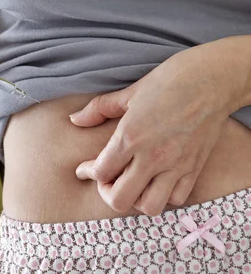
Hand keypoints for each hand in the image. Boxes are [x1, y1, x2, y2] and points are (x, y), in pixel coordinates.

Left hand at [69, 43, 233, 215]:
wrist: (210, 79)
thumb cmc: (168, 80)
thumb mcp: (129, 92)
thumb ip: (99, 109)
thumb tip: (75, 119)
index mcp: (131, 136)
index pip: (101, 171)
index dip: (88, 172)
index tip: (85, 169)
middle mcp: (152, 157)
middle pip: (119, 199)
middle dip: (107, 192)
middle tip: (106, 179)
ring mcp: (175, 166)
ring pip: (148, 206)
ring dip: (136, 198)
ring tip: (132, 181)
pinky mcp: (194, 168)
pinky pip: (177, 199)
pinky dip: (164, 195)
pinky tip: (157, 179)